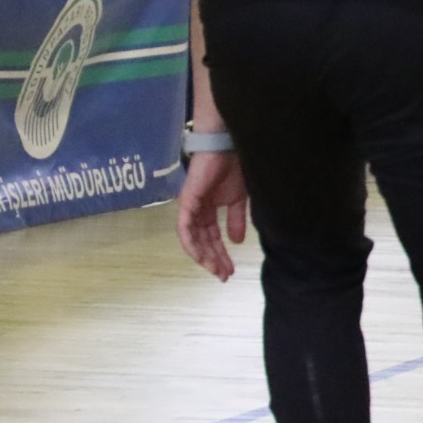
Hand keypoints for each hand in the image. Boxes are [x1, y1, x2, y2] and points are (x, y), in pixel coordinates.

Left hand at [175, 150, 247, 281]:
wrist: (227, 147)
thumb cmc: (233, 167)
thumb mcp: (238, 200)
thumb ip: (236, 220)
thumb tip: (238, 242)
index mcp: (209, 210)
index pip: (212, 238)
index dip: (220, 255)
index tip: (230, 270)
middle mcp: (197, 211)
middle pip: (203, 241)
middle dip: (213, 260)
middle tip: (224, 276)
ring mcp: (190, 207)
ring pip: (192, 238)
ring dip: (203, 256)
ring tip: (216, 269)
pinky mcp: (186, 201)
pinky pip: (184, 227)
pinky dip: (191, 242)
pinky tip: (200, 255)